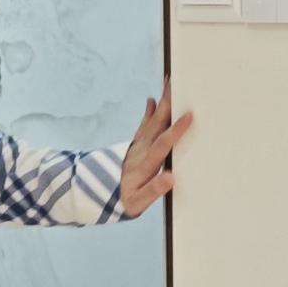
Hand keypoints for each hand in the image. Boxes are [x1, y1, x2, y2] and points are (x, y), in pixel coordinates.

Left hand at [117, 92, 194, 219]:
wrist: (98, 196)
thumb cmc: (125, 201)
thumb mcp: (137, 203)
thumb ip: (153, 190)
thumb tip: (170, 177)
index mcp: (145, 165)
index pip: (162, 145)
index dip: (175, 130)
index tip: (189, 115)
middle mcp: (141, 151)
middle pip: (156, 124)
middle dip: (168, 103)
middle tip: (176, 82)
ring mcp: (137, 146)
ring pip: (151, 120)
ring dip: (161, 102)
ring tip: (168, 83)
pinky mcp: (135, 146)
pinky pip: (143, 125)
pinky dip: (148, 112)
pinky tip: (152, 100)